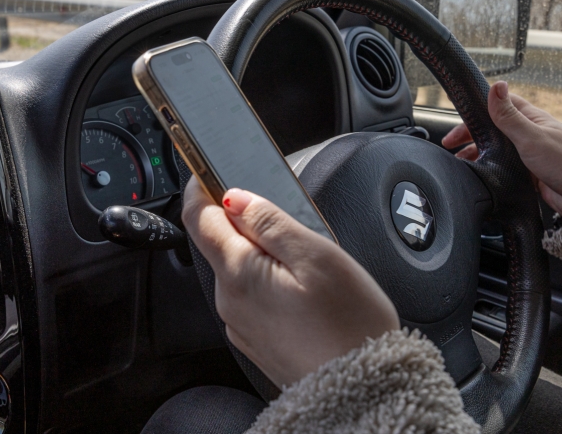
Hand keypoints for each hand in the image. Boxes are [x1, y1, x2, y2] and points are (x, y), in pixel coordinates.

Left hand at [182, 177, 398, 387]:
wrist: (363, 392)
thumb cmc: (349, 326)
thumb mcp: (317, 256)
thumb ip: (271, 222)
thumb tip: (236, 197)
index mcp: (239, 272)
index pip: (198, 217)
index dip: (199, 186)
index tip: (206, 169)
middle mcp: (230, 300)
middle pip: (219, 242)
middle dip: (241, 221)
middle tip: (282, 213)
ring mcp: (240, 322)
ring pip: (238, 269)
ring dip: (258, 252)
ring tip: (303, 257)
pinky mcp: (255, 338)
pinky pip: (251, 295)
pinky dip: (266, 280)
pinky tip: (301, 288)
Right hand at [443, 81, 561, 217]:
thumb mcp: (532, 137)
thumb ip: (509, 115)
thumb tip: (495, 86)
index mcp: (531, 119)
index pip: (499, 104)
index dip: (477, 108)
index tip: (457, 116)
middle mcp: (528, 134)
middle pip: (492, 128)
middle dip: (469, 135)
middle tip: (450, 144)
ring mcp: (528, 154)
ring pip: (495, 150)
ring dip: (476, 154)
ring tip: (459, 162)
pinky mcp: (528, 174)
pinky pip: (502, 168)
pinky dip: (488, 170)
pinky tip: (478, 175)